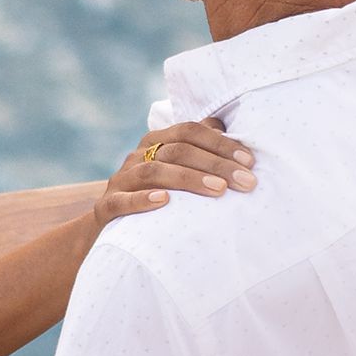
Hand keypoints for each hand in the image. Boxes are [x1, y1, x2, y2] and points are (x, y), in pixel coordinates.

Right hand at [96, 121, 254, 224]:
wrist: (105, 227)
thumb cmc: (151, 194)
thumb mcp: (173, 171)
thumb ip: (197, 148)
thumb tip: (226, 127)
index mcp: (156, 141)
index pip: (190, 131)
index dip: (221, 143)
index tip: (250, 161)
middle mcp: (137, 156)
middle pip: (178, 149)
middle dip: (216, 164)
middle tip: (245, 181)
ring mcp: (121, 180)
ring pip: (154, 171)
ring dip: (189, 179)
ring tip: (219, 190)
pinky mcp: (106, 206)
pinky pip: (122, 200)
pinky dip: (143, 199)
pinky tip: (164, 201)